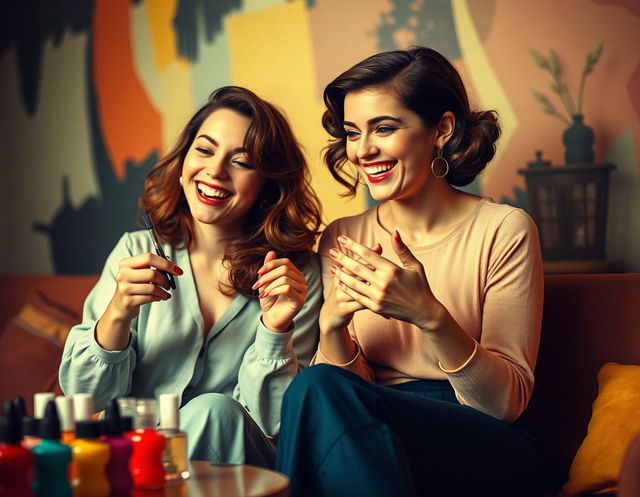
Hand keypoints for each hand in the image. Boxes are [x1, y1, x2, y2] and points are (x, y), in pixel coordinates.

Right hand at [109, 253, 182, 321]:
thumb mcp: (140, 273)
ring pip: (152, 287)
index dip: (166, 263)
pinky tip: (158, 298)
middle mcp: (122, 274)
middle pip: (152, 273)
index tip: (178, 270)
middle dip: (165, 280)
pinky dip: (158, 298)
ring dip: (163, 292)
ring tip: (164, 294)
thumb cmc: (135, 286)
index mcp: (126, 263)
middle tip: (169, 285)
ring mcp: (124, 288)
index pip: (149, 258)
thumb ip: (153, 267)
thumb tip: (174, 268)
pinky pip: (149, 298)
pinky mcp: (128, 301)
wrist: (121, 306)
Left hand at [253, 251, 306, 332]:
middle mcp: (302, 280)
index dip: (271, 265)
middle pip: (285, 269)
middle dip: (267, 276)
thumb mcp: (266, 282)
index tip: (258, 273)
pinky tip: (266, 295)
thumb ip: (269, 268)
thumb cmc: (270, 300)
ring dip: (269, 285)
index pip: (286, 262)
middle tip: (256, 286)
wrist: (272, 319)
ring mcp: (303, 290)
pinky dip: (274, 290)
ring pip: (285, 279)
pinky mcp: (300, 300)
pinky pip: (287, 288)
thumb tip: (271, 252)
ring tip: (261, 293)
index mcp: (295, 274)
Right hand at [319, 243, 382, 332]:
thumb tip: (379, 245)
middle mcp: (338, 281)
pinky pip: (363, 306)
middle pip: (356, 271)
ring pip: (360, 288)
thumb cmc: (344, 294)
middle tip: (388, 268)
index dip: (367, 253)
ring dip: (375, 288)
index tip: (380, 247)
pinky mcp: (344, 308)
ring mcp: (341, 295)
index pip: (355, 259)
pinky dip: (377, 308)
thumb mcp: (349, 277)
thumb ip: (363, 262)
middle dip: (372, 268)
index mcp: (341, 271)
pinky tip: (388, 311)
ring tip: (391, 289)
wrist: (330, 317)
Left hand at [329, 232, 445, 331]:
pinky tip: (340, 283)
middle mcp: (384, 283)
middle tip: (331, 251)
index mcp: (393, 270)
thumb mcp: (415, 266)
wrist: (423, 312)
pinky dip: (347, 289)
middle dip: (342, 258)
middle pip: (357, 267)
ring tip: (331, 267)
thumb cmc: (420, 286)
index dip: (353, 245)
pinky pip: (357, 297)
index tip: (342, 238)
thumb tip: (394, 232)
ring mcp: (378, 296)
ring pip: (354, 283)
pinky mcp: (376, 307)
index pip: (368, 254)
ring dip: (341, 274)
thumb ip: (402, 249)